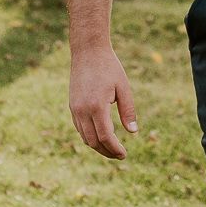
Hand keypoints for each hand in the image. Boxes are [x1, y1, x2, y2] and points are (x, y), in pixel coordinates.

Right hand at [68, 45, 138, 159]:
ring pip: (84, 137)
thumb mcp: (123, 87)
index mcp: (97, 106)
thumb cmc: (109, 67)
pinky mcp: (72, 106)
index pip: (105, 137)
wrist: (87, 51)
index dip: (115, 149)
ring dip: (97, 146)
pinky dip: (89, 136)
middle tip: (120, 155)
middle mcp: (82, 110)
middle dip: (106, 151)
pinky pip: (80, 128)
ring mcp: (75, 109)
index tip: (124, 154)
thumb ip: (128, 110)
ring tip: (111, 148)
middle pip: (93, 141)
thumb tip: (133, 132)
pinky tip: (100, 137)